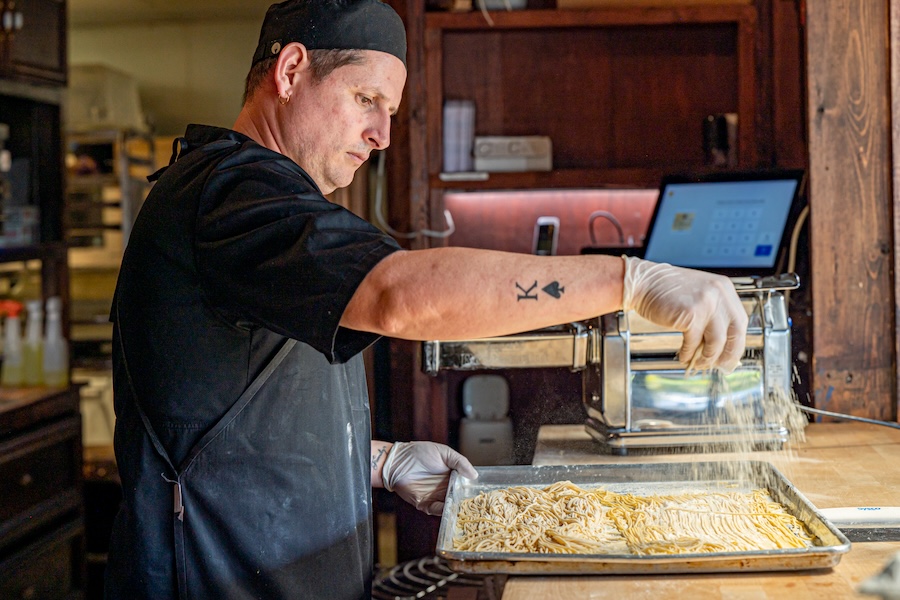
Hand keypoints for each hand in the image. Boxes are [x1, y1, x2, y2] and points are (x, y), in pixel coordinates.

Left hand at [382, 441, 478, 515]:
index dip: (473, 489)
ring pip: (450, 506)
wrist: (396, 462)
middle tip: (478, 506)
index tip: (483, 493)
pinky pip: (437, 510)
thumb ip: (460, 462)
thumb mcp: (444, 452)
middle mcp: (445, 488)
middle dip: (467, 502)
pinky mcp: (425, 504)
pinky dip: (444, 511)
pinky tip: (449, 508)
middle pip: (460, 498)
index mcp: (452, 476)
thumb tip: (474, 475)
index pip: (466, 485)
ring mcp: (436, 497)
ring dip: (457, 508)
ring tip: (465, 509)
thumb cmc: (419, 453)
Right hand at [621, 256, 747, 372]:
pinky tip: (684, 355)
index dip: (737, 343)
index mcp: (724, 288)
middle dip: (728, 354)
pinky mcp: (690, 314)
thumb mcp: (699, 295)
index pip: (741, 321)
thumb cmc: (667, 290)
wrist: (644, 281)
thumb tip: (721, 344)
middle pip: (735, 332)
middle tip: (721, 366)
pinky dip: (688, 352)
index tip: (732, 356)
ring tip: (699, 362)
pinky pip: (694, 341)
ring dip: (707, 357)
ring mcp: (706, 303)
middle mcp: (719, 294)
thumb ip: (713, 313)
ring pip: (717, 341)